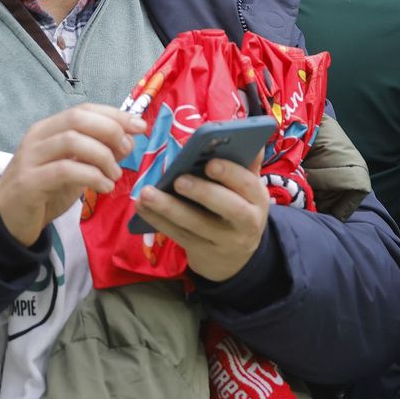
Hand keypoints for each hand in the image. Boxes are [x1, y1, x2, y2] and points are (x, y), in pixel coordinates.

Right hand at [0, 105, 146, 245]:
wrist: (8, 219)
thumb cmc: (46, 190)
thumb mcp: (77, 167)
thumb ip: (99, 151)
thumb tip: (129, 138)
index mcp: (49, 129)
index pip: (84, 109)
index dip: (115, 114)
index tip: (141, 126)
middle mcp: (37, 138)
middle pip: (78, 119)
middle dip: (110, 130)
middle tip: (127, 151)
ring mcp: (30, 158)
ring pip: (71, 141)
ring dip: (103, 156)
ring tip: (115, 175)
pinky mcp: (29, 182)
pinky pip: (65, 170)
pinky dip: (92, 176)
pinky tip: (105, 187)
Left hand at [133, 155, 270, 281]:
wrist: (234, 257)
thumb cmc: (238, 210)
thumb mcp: (248, 192)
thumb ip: (247, 167)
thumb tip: (252, 141)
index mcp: (257, 200)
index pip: (249, 185)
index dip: (231, 173)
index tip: (210, 162)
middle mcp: (246, 223)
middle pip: (228, 208)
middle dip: (203, 192)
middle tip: (179, 180)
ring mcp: (223, 241)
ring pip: (195, 224)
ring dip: (168, 208)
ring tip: (147, 192)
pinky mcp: (200, 252)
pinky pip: (177, 235)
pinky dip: (157, 220)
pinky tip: (142, 206)